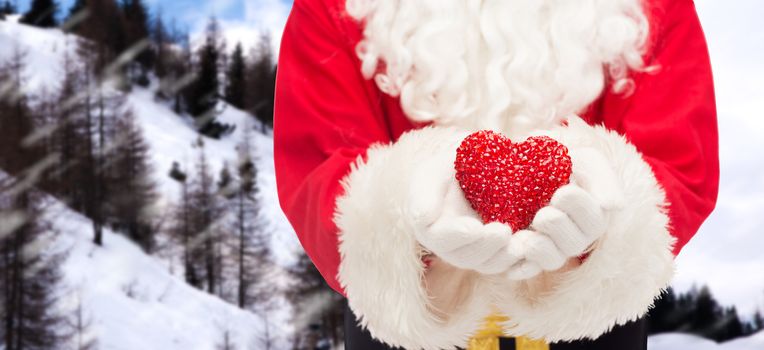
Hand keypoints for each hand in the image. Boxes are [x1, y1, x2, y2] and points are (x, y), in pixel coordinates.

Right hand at [408, 155, 519, 274]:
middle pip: (468, 258)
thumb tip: (422, 218)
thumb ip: (424, 195)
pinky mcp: (500, 252)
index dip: (458, 236)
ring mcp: (478, 253)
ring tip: (523, 242)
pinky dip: (523, 263)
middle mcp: (454, 248)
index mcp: (434, 231)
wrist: (473, 172)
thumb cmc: (447, 169)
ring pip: (490, 265)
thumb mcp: (431, 174)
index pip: (442, 239)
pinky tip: (535, 252)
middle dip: (486, 247)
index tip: (474, 227)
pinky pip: (511, 265)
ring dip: (506, 257)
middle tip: (504, 232)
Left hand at [504, 147, 624, 279]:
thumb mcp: (586, 162)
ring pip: (552, 260)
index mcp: (592, 217)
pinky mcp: (526, 256)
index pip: (594, 220)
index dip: (579, 208)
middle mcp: (575, 237)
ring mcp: (551, 249)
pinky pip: (526, 269)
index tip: (562, 192)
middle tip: (542, 214)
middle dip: (557, 228)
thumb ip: (602, 180)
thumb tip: (614, 206)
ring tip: (524, 237)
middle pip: (573, 244)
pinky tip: (511, 261)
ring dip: (539, 249)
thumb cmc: (563, 164)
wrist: (527, 168)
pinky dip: (519, 267)